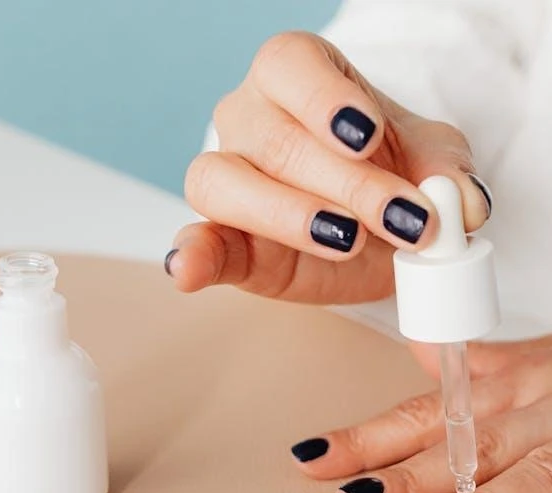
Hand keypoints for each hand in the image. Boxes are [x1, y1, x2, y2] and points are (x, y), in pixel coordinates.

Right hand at [167, 31, 492, 303]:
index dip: (322, 98)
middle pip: (272, 137)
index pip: (289, 66)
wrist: (375, 230)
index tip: (364, 136)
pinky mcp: (220, 238)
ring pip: (221, 181)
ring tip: (344, 239)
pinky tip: (186, 268)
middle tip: (404, 217)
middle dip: (344, 181)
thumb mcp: (431, 162)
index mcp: (297, 76)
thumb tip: (462, 203)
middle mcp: (248, 118)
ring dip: (285, 214)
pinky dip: (191, 255)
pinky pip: (195, 240)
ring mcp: (224, 176)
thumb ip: (447, 173)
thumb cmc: (390, 175)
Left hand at [291, 336, 551, 492]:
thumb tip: (422, 354)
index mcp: (497, 386)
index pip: (417, 416)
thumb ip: (475, 365)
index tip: (310, 458)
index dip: (363, 439)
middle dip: (398, 475)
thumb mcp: (528, 359)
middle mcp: (528, 406)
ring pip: (514, 471)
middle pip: (453, 445)